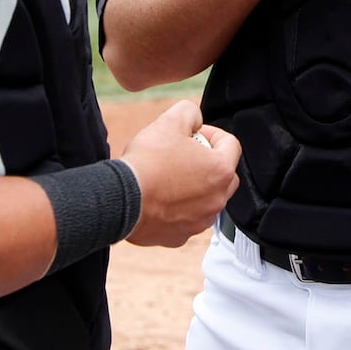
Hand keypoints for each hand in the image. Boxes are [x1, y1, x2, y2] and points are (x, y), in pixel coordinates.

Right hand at [119, 99, 239, 246]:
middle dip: (209, 161)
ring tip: (168, 176)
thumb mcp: (169, 121)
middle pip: (224, 174)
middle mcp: (217, 200)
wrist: (119, 199)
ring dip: (194, 187)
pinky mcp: (180, 237)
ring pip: (206, 200)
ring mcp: (199, 221)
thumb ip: (190, 112)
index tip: (194, 133)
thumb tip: (195, 118)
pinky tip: (158, 198)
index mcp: (220, 171)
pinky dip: (177, 209)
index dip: (212, 133)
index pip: (231, 144)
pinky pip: (186, 218)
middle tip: (184, 154)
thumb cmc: (147, 162)